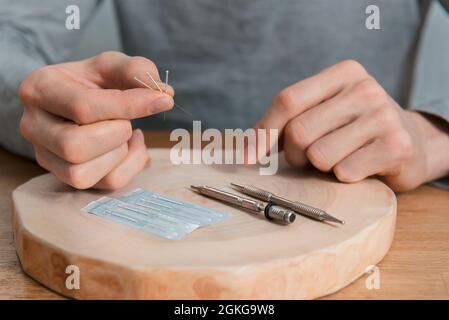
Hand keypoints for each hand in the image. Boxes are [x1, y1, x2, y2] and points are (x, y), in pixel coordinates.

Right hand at [19, 51, 173, 188]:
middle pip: (75, 146)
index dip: (129, 106)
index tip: (163, 100)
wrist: (77, 98)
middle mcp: (33, 126)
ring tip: (125, 131)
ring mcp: (45, 156)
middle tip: (126, 120)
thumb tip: (164, 96)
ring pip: (83, 174)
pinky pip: (104, 184)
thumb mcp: (113, 65)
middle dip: (116, 134)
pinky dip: (129, 166)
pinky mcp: (65, 177)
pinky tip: (128, 146)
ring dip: (119, 152)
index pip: (83, 107)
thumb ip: (137, 71)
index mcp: (39, 89)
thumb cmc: (94, 81)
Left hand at [256, 60, 448, 191]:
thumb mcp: (326, 111)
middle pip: (299, 132)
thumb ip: (291, 120)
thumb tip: (248, 149)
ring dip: (321, 167)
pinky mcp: (395, 146)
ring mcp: (383, 116)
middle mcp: (364, 88)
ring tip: (339, 157)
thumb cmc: (354, 129)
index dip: (263, 131)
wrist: (410, 143)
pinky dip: (344, 177)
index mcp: (342, 73)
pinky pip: (343, 172)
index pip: (288, 100)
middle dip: (296, 154)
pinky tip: (360, 166)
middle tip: (311, 157)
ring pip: (319, 156)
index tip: (249, 157)